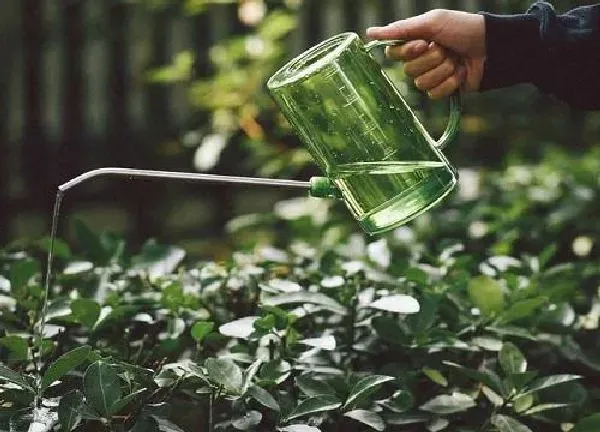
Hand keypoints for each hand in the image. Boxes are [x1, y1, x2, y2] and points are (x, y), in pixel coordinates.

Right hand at [366, 9, 485, 97]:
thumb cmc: (463, 29)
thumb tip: (369, 33)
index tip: (423, 43)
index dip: (407, 51)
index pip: (393, 53)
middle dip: (431, 59)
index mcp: (414, 42)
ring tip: (456, 60)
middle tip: (445, 49)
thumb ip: (400, 30)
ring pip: (421, 84)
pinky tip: (461, 73)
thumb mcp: (431, 23)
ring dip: (442, 70)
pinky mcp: (444, 90)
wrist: (492, 47)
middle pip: (408, 70)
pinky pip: (434, 94)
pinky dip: (450, 83)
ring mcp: (432, 75)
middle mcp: (420, 60)